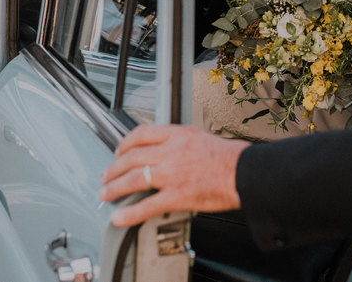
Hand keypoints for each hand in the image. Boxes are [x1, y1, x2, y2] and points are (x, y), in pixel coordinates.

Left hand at [99, 124, 247, 226]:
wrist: (245, 172)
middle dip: (114, 167)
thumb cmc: (230, 157)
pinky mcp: (177, 196)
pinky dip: (130, 213)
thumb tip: (166, 148)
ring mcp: (172, 174)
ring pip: (134, 178)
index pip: (141, 134)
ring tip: (106, 193)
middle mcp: (171, 152)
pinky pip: (147, 205)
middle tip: (106, 175)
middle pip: (132, 157)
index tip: (119, 151)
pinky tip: (120, 217)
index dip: (124, 143)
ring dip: (115, 187)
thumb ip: (180, 141)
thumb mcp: (200, 137)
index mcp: (177, 135)